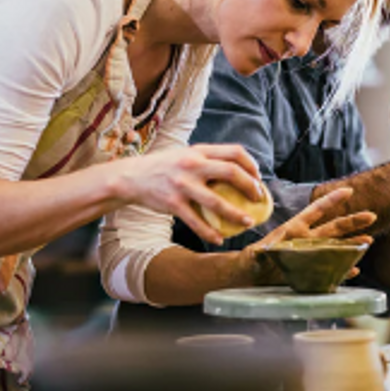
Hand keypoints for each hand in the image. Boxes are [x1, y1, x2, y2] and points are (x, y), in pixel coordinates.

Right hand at [116, 143, 264, 245]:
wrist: (131, 177)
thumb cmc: (165, 167)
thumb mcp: (186, 155)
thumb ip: (208, 160)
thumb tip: (239, 172)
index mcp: (199, 151)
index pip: (235, 152)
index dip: (252, 165)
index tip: (258, 178)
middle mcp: (192, 165)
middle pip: (231, 173)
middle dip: (250, 187)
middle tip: (258, 199)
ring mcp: (182, 184)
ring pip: (217, 202)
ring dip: (236, 214)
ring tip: (248, 222)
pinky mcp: (172, 203)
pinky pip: (196, 221)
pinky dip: (210, 233)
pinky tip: (219, 239)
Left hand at [242, 188, 375, 281]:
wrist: (252, 275)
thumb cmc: (252, 260)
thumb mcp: (255, 254)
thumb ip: (260, 252)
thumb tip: (261, 252)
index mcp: (295, 229)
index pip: (316, 210)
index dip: (332, 200)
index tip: (349, 191)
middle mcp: (308, 239)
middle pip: (334, 227)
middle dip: (353, 221)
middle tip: (371, 216)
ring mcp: (312, 255)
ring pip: (337, 246)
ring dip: (353, 243)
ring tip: (369, 240)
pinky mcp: (313, 272)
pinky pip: (333, 270)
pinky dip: (344, 270)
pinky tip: (354, 269)